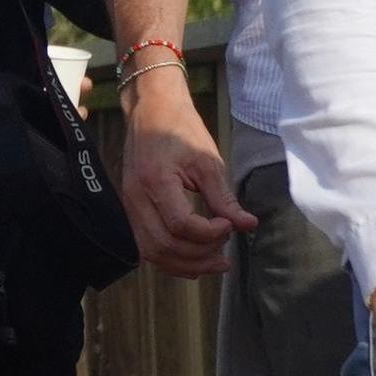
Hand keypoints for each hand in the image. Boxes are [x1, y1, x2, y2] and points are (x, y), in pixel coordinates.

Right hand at [111, 71, 254, 278]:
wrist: (150, 111)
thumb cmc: (180, 130)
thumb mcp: (208, 161)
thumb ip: (224, 198)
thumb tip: (247, 225)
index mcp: (156, 181)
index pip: (181, 225)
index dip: (210, 233)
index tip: (230, 225)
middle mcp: (136, 197)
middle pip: (164, 245)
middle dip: (200, 254)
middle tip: (227, 248)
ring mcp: (129, 205)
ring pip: (152, 252)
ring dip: (185, 263)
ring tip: (216, 262)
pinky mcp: (130, 209)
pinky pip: (146, 245)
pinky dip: (170, 258)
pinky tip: (194, 259)